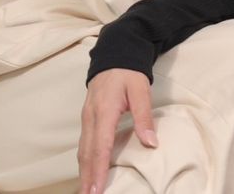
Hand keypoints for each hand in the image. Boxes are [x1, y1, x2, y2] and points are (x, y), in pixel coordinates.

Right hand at [78, 68, 156, 193]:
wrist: (114, 54)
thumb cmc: (128, 72)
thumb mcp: (140, 90)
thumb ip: (144, 116)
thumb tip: (150, 142)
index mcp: (104, 111)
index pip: (100, 147)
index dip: (98, 170)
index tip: (96, 189)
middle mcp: (91, 117)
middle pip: (87, 154)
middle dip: (87, 178)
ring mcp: (87, 118)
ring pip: (83, 150)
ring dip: (84, 172)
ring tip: (86, 190)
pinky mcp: (88, 118)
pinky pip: (84, 144)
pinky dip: (85, 161)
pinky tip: (88, 171)